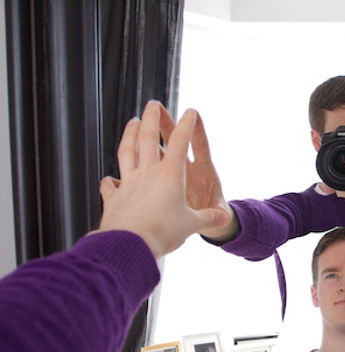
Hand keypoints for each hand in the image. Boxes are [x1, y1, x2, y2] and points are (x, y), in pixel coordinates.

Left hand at [96, 102, 230, 257]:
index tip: (190, 113)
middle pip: (147, 137)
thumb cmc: (163, 232)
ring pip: (127, 151)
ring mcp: (128, 182)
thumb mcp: (192, 225)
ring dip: (129, 134)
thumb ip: (208, 218)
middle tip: (153, 104)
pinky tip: (110, 178)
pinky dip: (110, 180)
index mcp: (170, 175)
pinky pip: (111, 184)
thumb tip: (224, 218)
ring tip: (132, 123)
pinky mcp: (114, 197)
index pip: (180, 142)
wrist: (130, 244)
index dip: (186, 125)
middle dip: (151, 118)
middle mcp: (148, 172)